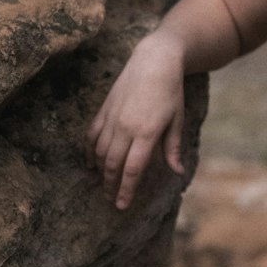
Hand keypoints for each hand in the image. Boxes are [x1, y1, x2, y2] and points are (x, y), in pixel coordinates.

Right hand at [85, 30, 185, 209]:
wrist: (154, 61)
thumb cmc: (171, 91)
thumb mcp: (177, 120)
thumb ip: (173, 148)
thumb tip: (178, 172)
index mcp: (147, 132)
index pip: (132, 169)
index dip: (126, 189)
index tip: (121, 205)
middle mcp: (126, 127)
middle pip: (113, 164)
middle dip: (111, 185)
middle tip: (112, 200)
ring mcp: (112, 118)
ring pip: (99, 152)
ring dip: (100, 171)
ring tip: (104, 184)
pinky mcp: (104, 110)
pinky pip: (91, 136)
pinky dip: (89, 152)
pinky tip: (91, 163)